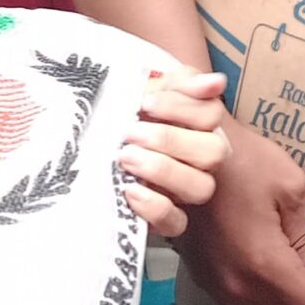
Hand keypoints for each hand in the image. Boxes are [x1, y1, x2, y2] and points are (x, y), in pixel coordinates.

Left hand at [121, 70, 227, 237]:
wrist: (89, 146)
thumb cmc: (125, 115)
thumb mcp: (147, 90)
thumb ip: (179, 84)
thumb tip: (215, 82)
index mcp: (199, 124)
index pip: (211, 114)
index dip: (181, 108)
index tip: (145, 103)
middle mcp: (199, 158)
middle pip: (214, 152)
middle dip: (170, 140)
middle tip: (130, 132)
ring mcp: (185, 190)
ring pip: (201, 187)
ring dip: (163, 170)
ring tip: (126, 157)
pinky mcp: (166, 218)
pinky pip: (176, 222)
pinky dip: (155, 206)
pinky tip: (130, 189)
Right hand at [176, 116, 304, 304]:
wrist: (181, 153)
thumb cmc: (239, 160)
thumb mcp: (289, 187)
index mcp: (266, 264)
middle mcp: (241, 286)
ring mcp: (219, 286)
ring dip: (295, 303)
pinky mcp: (205, 279)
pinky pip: (246, 301)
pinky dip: (269, 295)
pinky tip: (279, 272)